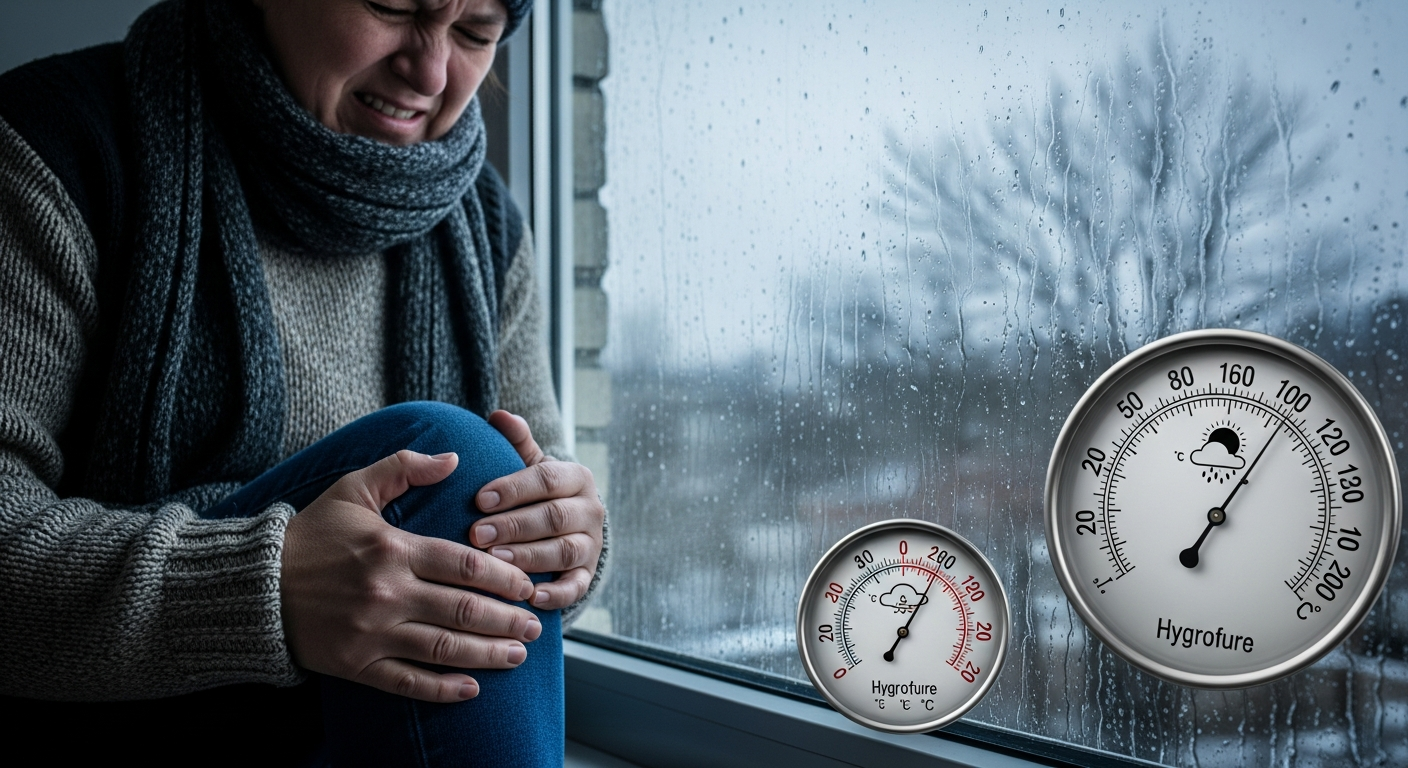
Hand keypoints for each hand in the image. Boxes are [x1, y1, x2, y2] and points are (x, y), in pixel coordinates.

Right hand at [281, 450, 542, 702]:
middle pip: (463, 609)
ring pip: (443, 648)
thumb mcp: (352, 488)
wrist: (253, 585)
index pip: (465, 564)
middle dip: (507, 619)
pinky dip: (442, 689)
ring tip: (518, 654)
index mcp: (392, 549)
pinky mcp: (356, 665)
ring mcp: (371, 633)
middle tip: (536, 625)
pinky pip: (408, 682)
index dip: (503, 577)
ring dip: (487, 653)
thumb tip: (455, 457)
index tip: (528, 585)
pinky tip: (472, 688)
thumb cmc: (310, 534)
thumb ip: (405, 468)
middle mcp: (386, 593)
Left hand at [471, 410, 604, 610]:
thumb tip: (499, 415)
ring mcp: (592, 544)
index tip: (479, 498)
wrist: (568, 528)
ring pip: (563, 551)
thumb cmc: (538, 493)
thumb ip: (517, 442)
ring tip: (496, 561)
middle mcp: (590, 509)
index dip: (513, 489)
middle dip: (514, 525)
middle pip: (553, 517)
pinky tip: (529, 597)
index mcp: (576, 477)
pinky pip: (576, 587)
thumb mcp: (531, 466)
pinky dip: (555, 594)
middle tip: (477, 533)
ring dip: (529, 557)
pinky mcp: (588, 574)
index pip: (546, 480)